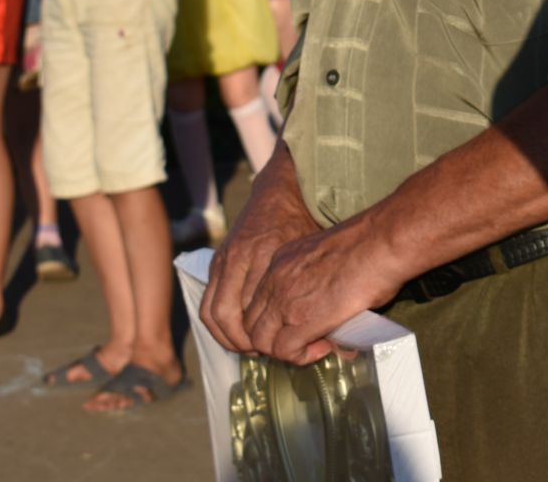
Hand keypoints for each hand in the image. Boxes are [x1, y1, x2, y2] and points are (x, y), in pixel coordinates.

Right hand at [200, 155, 321, 354]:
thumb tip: (340, 326)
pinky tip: (236, 333)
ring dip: (228, 337)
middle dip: (243, 343)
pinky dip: (219, 324)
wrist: (275, 193)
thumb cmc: (303, 223)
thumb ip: (319, 286)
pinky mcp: (216, 262)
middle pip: (230, 318)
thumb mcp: (314, 252)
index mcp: (266, 255)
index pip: (258, 312)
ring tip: (250, 348)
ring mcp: (224, 260)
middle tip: (264, 354)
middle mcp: (240, 258)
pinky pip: (208, 302)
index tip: (286, 350)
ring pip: (213, 314)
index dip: (270, 338)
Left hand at [240, 220, 407, 364]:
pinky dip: (301, 356)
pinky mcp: (301, 321)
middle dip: (273, 338)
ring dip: (285, 350)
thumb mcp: (326, 256)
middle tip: (302, 340)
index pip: (258, 301)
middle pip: (252, 323)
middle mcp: (275, 280)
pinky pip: (284, 351)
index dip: (274, 319)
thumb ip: (316, 279)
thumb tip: (325, 305)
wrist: (380, 245)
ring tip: (314, 345)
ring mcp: (285, 301)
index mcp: (281, 261)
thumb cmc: (368, 245)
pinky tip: (324, 347)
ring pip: (262, 341)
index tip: (296, 323)